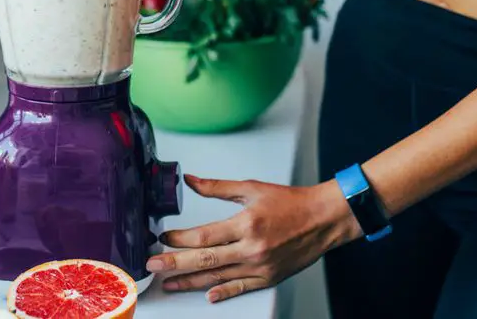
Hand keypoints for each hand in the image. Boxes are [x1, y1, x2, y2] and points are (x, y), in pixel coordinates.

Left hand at [148, 175, 361, 303]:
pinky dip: (224, 293)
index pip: (204, 236)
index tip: (163, 237)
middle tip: (152, 264)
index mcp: (246, 224)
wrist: (324, 219)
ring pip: (218, 277)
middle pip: (205, 259)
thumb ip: (218, 188)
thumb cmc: (291, 203)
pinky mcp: (269, 278)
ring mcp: (261, 267)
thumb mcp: (251, 188)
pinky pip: (241, 288)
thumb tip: (191, 181)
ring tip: (169, 283)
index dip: (179, 239)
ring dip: (190, 281)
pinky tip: (207, 295)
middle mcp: (252, 249)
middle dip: (175, 263)